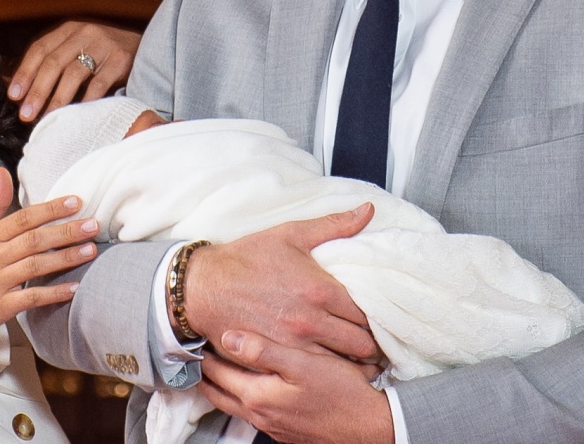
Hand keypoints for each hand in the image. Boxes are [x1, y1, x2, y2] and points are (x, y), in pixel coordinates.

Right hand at [0, 168, 97, 346]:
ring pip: (35, 266)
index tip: (75, 202)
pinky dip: (53, 293)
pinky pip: (31, 298)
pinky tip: (73, 287)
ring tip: (90, 251)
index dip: (50, 209)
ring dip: (65, 258)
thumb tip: (2, 173)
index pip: (23, 218)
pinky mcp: (0, 307)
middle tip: (93, 225)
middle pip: (34, 240)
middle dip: (66, 231)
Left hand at [8, 21, 140, 121]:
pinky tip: (75, 117)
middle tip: (26, 114)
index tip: (14, 96)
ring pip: (73, 73)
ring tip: (46, 118)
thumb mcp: (79, 51)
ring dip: (57, 99)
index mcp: (69, 30)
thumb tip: (20, 92)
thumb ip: (54, 65)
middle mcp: (85, 32)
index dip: (25, 73)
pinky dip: (84, 102)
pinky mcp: (120, 59)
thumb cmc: (104, 57)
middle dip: (37, 90)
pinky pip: (98, 84)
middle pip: (54, 62)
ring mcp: (104, 45)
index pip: (40, 49)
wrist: (147, 49)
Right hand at [181, 203, 380, 361]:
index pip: (368, 314)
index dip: (379, 319)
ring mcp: (294, 345)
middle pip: (362, 344)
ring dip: (354, 362)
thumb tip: (368, 210)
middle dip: (371, 343)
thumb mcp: (290, 234)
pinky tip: (331, 367)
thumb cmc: (246, 259)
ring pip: (343, 365)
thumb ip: (334, 225)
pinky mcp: (277, 359)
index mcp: (319, 290)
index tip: (379, 319)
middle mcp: (311, 321)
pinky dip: (328, 372)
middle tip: (373, 340)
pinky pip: (315, 374)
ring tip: (357, 357)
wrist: (204, 286)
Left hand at [199, 330, 392, 443]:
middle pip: (220, 394)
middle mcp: (260, 415)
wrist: (371, 428)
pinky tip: (252, 387)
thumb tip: (228, 337)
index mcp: (258, 396)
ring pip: (235, 405)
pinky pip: (254, 412)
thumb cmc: (341, 393)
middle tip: (194, 357)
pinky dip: (242, 397)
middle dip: (205, 375)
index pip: (218, 374)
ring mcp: (273, 426)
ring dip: (222, 387)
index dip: (204, 355)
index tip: (193, 339)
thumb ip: (263, 350)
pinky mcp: (287, 430)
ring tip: (215, 370)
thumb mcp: (302, 364)